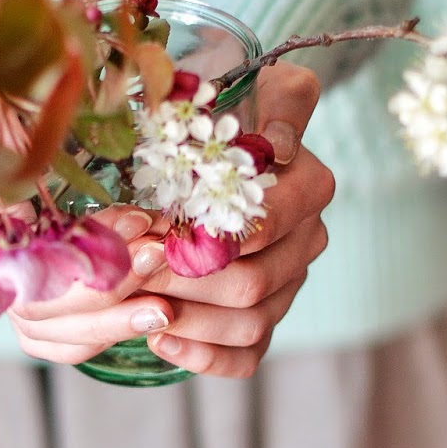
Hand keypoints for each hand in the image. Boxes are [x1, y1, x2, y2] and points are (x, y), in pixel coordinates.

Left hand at [8, 61, 333, 374]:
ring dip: (190, 320)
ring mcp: (288, 285)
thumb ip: (283, 105)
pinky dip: (204, 358)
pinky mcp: (266, 319)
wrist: (206, 152)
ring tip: (139, 307)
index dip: (219, 235)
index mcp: (310, 187)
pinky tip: (160, 343)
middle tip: (137, 272)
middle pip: (255, 281)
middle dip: (189, 280)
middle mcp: (307, 240)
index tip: (166, 232)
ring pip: (250, 322)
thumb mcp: (260, 89)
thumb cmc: (224, 116)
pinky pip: (247, 357)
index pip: (270, 223)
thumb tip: (278, 147)